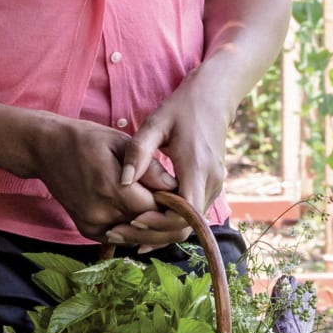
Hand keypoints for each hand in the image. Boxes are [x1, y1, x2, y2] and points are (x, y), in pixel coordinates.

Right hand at [25, 114, 162, 243]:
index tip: (179, 192)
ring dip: (149, 225)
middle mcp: (100, 212)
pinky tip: (137, 213)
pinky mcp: (86, 230)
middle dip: (163, 215)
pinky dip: (132, 228)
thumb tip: (175, 187)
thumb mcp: (121, 143)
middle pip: (147, 226)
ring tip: (158, 206)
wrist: (46, 149)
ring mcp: (91, 224)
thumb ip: (150, 167)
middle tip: (173, 201)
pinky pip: (119, 236)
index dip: (171, 203)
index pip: (155, 209)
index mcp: (112, 188)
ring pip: (135, 235)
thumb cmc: (87, 139)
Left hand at [101, 70, 232, 248]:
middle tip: (118, 233)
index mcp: (197, 168)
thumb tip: (122, 183)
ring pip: (189, 225)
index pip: (184, 213)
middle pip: (186, 227)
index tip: (133, 219)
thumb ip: (138, 152)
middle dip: (152, 235)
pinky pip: (190, 215)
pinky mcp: (210, 187)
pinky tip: (141, 223)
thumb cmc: (182, 108)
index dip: (159, 223)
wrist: (213, 97)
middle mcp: (211, 182)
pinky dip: (167, 223)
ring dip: (158, 233)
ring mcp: (214, 186)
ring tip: (124, 231)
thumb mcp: (155, 123)